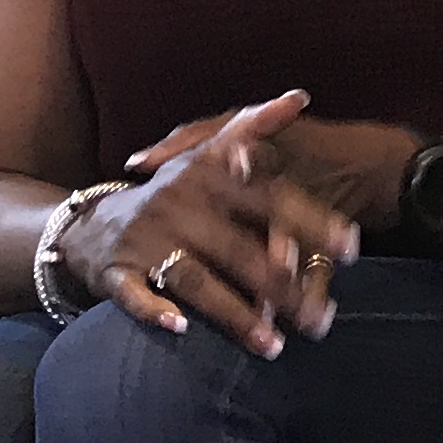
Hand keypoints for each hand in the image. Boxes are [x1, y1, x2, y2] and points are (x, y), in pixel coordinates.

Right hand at [74, 92, 359, 355]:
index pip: (267, 196)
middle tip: (320, 320)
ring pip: (196, 279)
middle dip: (281, 287)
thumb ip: (254, 128)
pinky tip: (182, 327)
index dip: (310, 220)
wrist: (89, 225)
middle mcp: (175, 204)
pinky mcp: (116, 273)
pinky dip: (155, 310)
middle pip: (236, 249)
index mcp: (204, 175)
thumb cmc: (170, 193)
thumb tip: (299, 97)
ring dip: (236, 315)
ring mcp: (144, 240)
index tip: (352, 247)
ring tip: (275, 345)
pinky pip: (135, 294)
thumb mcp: (207, 155)